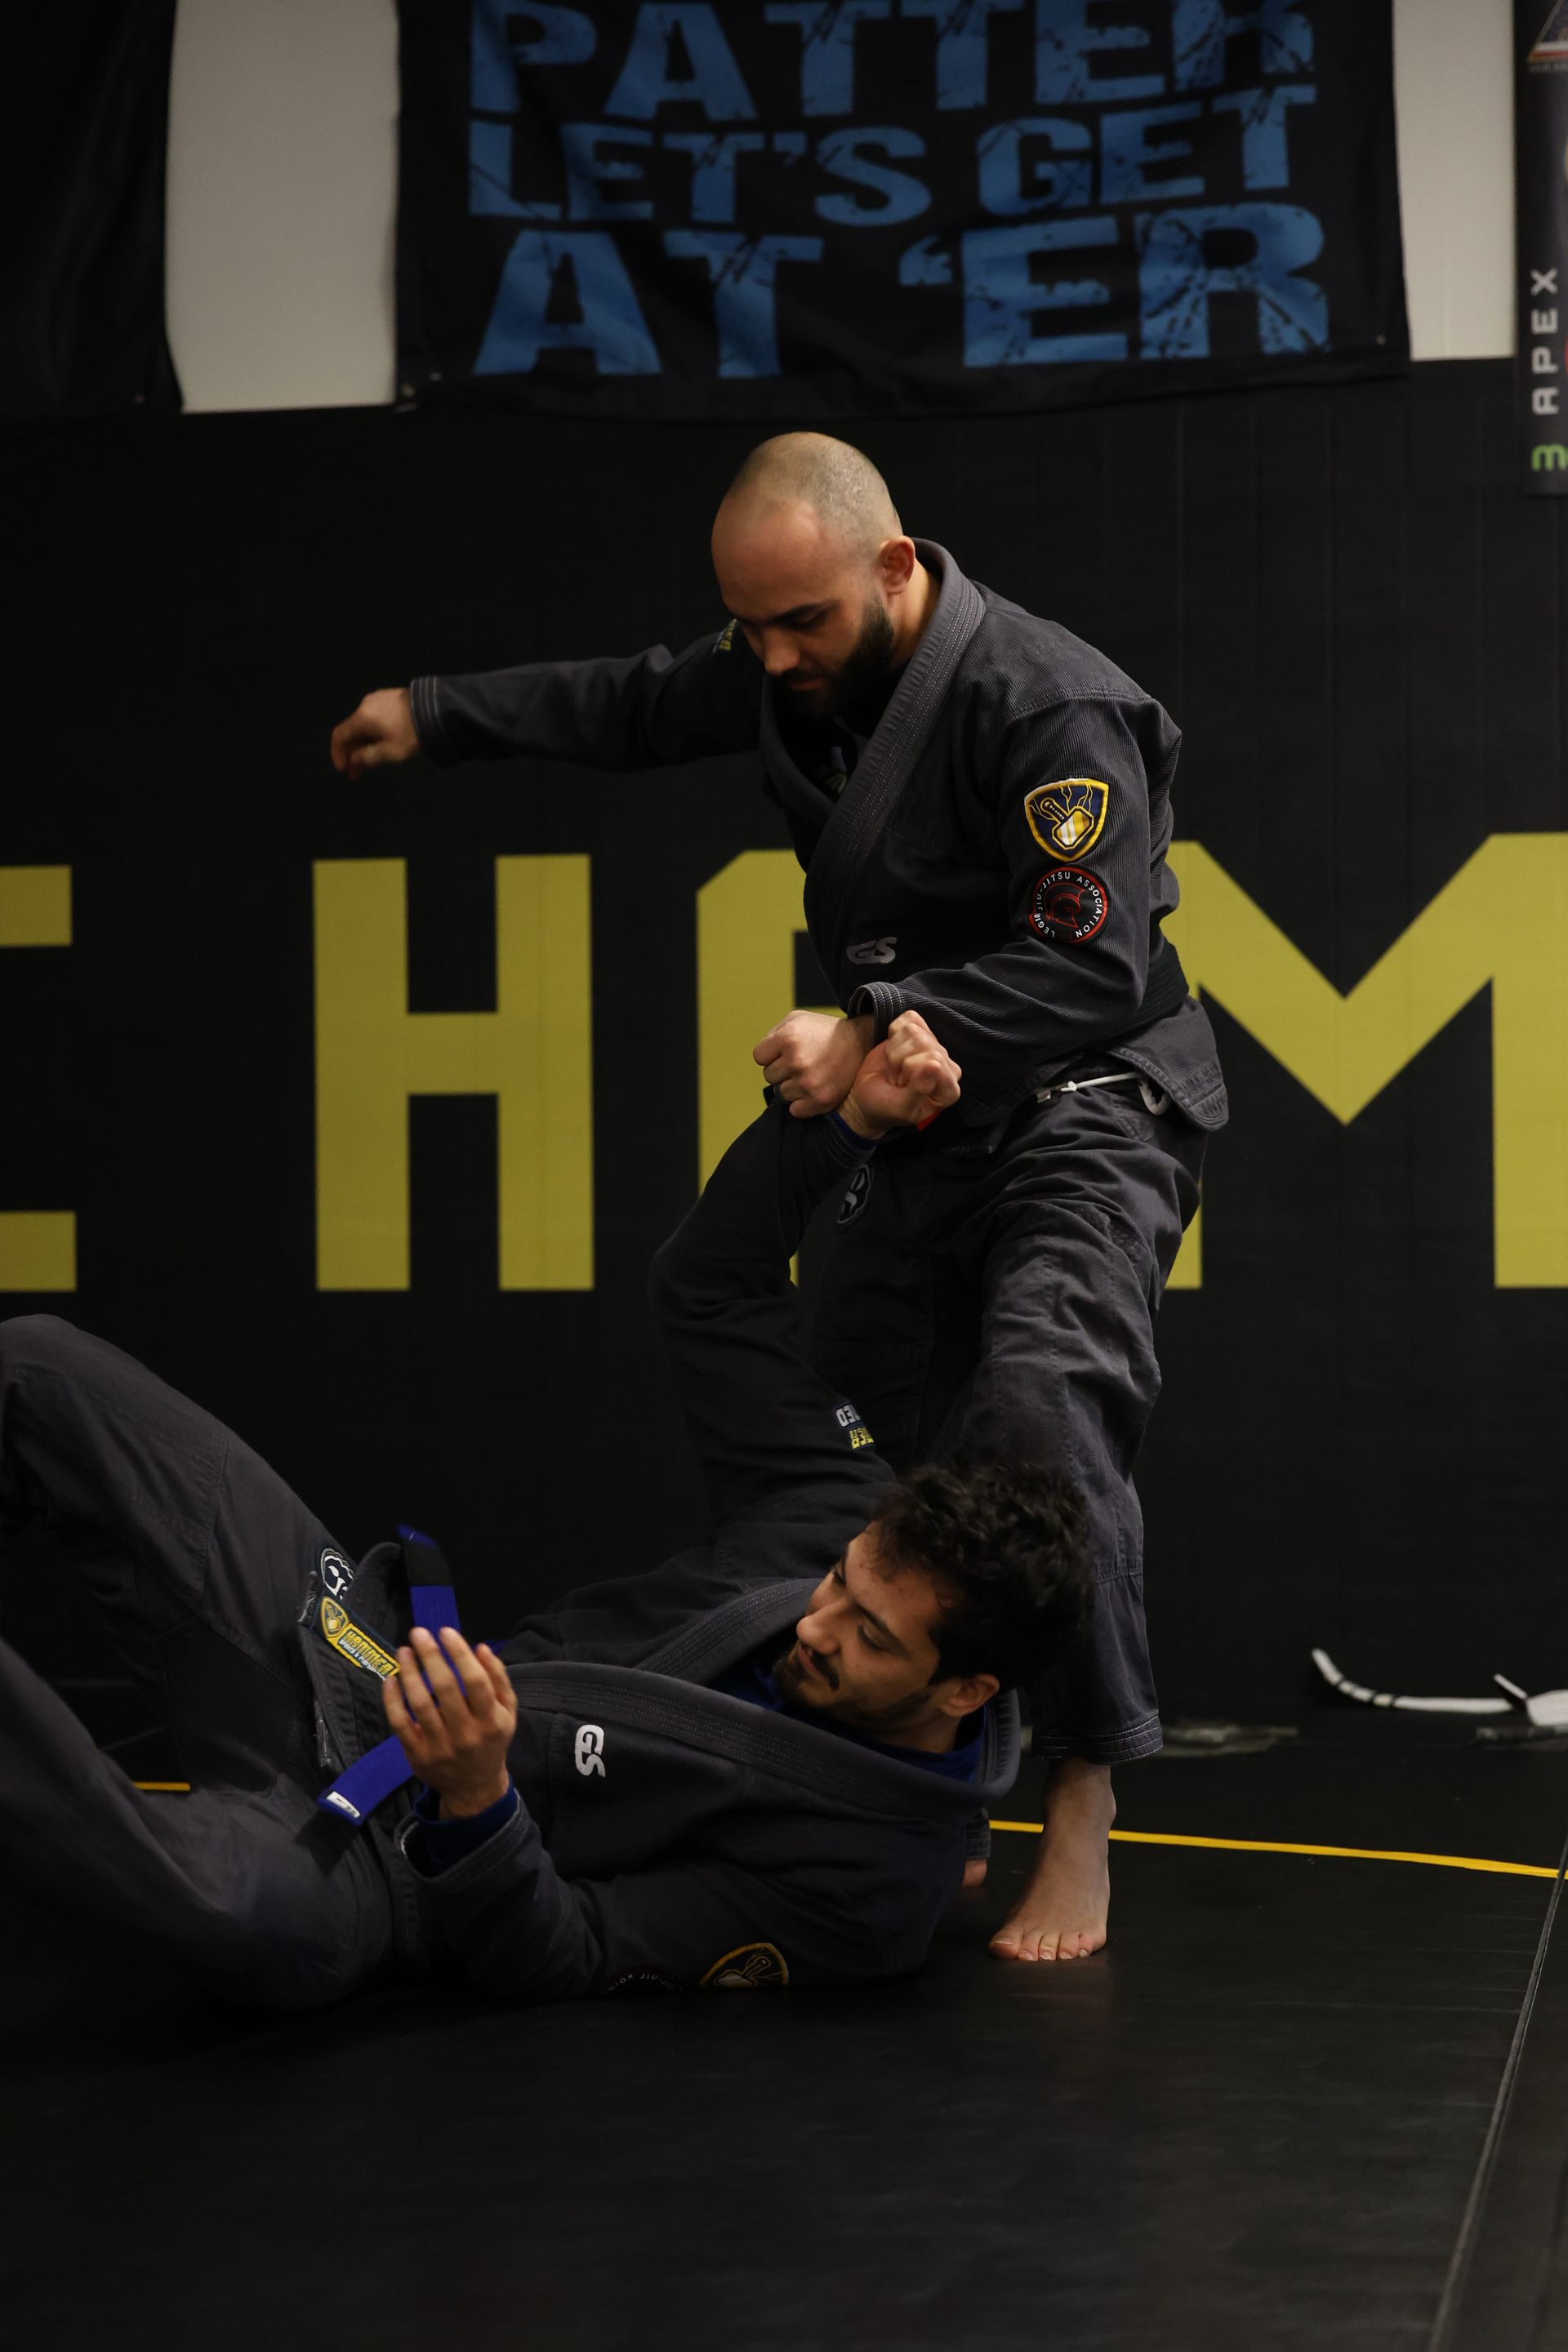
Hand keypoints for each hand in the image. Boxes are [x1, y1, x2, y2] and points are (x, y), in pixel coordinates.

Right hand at [330, 687, 418, 778]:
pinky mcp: (389, 697)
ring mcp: (377, 698)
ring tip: (370, 761)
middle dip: (353, 753)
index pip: (339, 735)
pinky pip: (373, 717)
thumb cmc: (412, 734)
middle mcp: (365, 704)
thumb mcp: (390, 752)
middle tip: (358, 772)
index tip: (344, 769)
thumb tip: (353, 761)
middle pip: (351, 730)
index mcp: (362, 717)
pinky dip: (372, 733)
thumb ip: (368, 757)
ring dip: (363, 744)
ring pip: (363, 724)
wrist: (437, 710)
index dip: (338, 754)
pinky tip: (380, 744)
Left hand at [381, 1625, 517, 1817]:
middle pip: (445, 1688)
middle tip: (419, 1632)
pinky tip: (391, 1679)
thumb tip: (481, 1648)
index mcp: (491, 1721)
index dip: (459, 1653)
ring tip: (404, 1651)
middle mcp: (466, 1734)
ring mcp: (439, 1746)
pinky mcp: (417, 1755)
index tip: (446, 1632)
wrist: (474, 1787)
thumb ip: (498, 1679)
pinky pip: (400, 1724)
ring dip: (409, 1673)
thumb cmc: (491, 1740)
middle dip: (430, 1656)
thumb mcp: (507, 1712)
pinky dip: (392, 1700)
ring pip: (420, 1704)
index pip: (475, 1681)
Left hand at [753, 1011, 872, 1118]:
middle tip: (802, 1063)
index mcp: (787, 1038)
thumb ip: (773, 1034)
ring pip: (781, 1094)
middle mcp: (796, 1061)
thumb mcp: (797, 1019)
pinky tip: (814, 1088)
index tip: (787, 1052)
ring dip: (792, 1086)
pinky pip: (795, 1110)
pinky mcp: (820, 1100)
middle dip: (782, 1070)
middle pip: (769, 1076)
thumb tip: (762, 1057)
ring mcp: (808, 1083)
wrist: (860, 1043)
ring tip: (811, 1074)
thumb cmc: (824, 1031)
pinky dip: (802, 1103)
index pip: (759, 1057)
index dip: (772, 1054)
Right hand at [839, 1011, 959, 1138]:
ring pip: (913, 1030)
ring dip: (895, 1051)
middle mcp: (946, 1066)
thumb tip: (934, 1064)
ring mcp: (933, 1047)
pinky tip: (894, 1053)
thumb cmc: (886, 1108)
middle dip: (900, 1061)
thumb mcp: (901, 1108)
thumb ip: (919, 1090)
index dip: (910, 1070)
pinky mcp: (919, 1033)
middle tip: (897, 1079)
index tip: (901, 1087)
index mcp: (949, 1089)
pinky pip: (909, 1019)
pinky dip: (893, 1034)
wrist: (867, 1098)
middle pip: (923, 1042)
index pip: (934, 1059)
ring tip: (895, 1070)